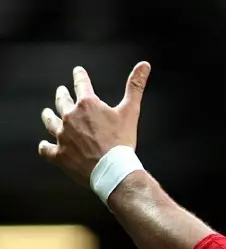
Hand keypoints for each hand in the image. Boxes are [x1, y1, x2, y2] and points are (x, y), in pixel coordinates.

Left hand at [38, 62, 150, 186]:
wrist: (113, 171)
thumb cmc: (123, 141)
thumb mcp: (131, 112)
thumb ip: (135, 86)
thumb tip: (145, 64)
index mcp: (87, 104)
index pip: (81, 83)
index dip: (80, 76)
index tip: (78, 72)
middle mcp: (70, 117)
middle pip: (61, 101)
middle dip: (62, 95)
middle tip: (61, 91)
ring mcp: (62, 135)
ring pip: (50, 121)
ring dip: (48, 116)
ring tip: (47, 113)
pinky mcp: (59, 154)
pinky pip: (46, 149)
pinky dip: (45, 147)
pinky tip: (44, 145)